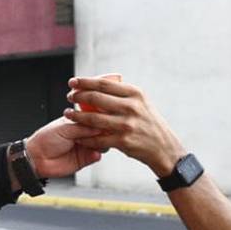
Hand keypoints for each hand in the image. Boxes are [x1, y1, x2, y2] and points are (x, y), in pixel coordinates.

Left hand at [24, 117, 104, 178]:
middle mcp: (83, 134)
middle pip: (101, 131)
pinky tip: (94, 153)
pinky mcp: (85, 159)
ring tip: (95, 143)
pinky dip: (97, 154)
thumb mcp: (64, 128)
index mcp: (77, 122)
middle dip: (104, 131)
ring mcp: (85, 146)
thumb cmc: (46, 139)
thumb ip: (82, 127)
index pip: (94, 118)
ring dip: (101, 143)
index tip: (106, 118)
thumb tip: (100, 125)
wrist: (36, 158)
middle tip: (102, 132)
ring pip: (102, 144)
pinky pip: (96, 156)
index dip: (100, 118)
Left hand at [65, 76, 186, 176]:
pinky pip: (97, 138)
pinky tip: (77, 134)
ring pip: (93, 118)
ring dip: (76, 116)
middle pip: (96, 98)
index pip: (104, 84)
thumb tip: (100, 84)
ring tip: (67, 114)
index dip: (85, 82)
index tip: (73, 82)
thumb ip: (123, 94)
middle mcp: (131, 107)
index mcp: (135, 94)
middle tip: (69, 97)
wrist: (163, 147)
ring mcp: (127, 124)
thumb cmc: (149, 123)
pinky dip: (85, 136)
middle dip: (78, 96)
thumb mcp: (142, 102)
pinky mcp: (123, 141)